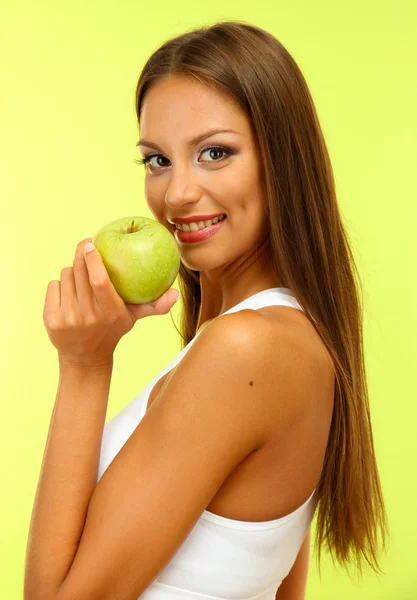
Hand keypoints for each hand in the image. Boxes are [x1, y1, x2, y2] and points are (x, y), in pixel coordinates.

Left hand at [43, 237, 180, 367]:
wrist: (85, 357)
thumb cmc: (112, 330)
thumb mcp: (133, 318)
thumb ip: (155, 305)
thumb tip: (176, 293)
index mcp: (110, 313)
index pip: (99, 281)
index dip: (93, 259)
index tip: (91, 243)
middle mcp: (88, 316)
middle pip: (79, 272)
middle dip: (81, 255)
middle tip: (86, 246)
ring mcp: (68, 318)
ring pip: (65, 276)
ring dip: (72, 272)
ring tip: (81, 279)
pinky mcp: (51, 319)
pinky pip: (54, 286)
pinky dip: (61, 286)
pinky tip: (69, 293)